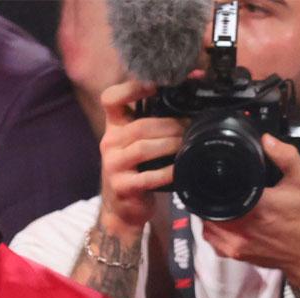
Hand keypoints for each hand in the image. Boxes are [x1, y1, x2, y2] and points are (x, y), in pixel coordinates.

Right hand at [95, 80, 182, 234]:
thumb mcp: (137, 143)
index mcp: (114, 127)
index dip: (131, 89)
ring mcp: (113, 165)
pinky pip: (148, 177)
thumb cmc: (135, 170)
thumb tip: (188, 103)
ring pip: (143, 148)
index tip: (155, 87)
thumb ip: (153, 123)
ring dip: (170, 145)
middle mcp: (109, 143)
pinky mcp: (122, 186)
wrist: (122, 208)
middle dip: (169, 125)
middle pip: (139, 125)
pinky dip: (167, 173)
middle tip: (189, 127)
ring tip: (186, 145)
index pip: (111, 99)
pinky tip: (178, 171)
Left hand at [202, 134, 299, 280]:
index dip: (215, 181)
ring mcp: (235, 243)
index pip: (221, 190)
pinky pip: (212, 239)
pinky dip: (215, 228)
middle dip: (213, 195)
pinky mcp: (233, 254)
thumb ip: (286, 156)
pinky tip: (227, 221)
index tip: (218, 175)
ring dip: (212, 212)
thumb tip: (266, 140)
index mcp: (258, 207)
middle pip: (208, 206)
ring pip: (206, 223)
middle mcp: (242, 227)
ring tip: (225, 203)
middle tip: (224, 188)